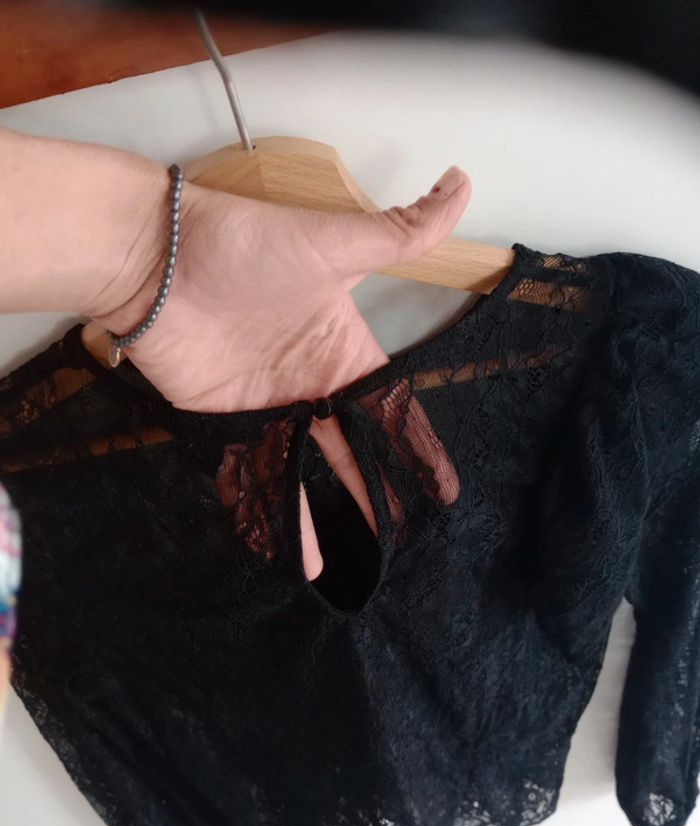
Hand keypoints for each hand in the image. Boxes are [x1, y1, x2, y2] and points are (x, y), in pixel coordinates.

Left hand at [92, 166, 471, 578]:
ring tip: (344, 563)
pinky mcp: (224, 422)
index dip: (416, 446)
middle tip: (402, 539)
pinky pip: (252, 473)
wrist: (156, 257)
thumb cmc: (247, 247)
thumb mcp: (333, 243)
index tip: (445, 488)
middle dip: (378, 493)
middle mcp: (309, 385)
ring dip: (323, 515)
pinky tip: (284, 551)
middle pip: (351, 450)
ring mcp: (267, 408)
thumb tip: (463, 183)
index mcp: (343, 350)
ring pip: (302, 471)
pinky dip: (266, 510)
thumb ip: (400, 232)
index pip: (390, 409)